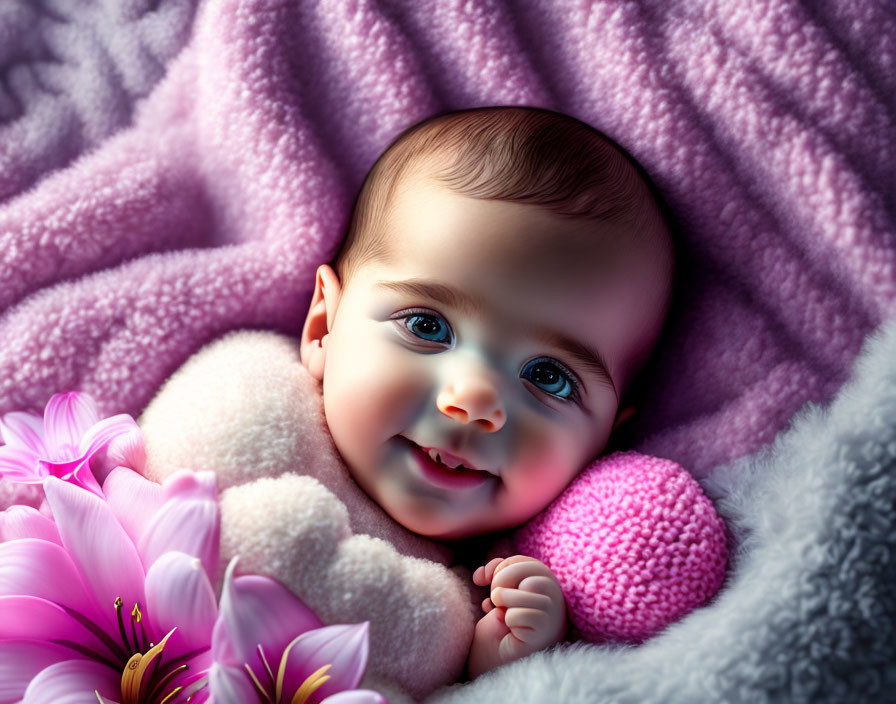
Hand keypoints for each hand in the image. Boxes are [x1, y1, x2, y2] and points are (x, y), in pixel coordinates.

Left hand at [466, 555, 566, 677]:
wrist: (498, 659)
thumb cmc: (500, 624)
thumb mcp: (497, 590)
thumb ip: (495, 574)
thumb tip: (481, 575)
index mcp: (544, 581)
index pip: (522, 562)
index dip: (499, 568)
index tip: (485, 580)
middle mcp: (554, 594)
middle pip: (524, 572)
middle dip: (500, 584)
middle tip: (496, 601)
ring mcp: (553, 614)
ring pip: (523, 592)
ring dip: (504, 605)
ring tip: (507, 618)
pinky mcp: (546, 632)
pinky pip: (518, 615)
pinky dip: (509, 622)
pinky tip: (515, 632)